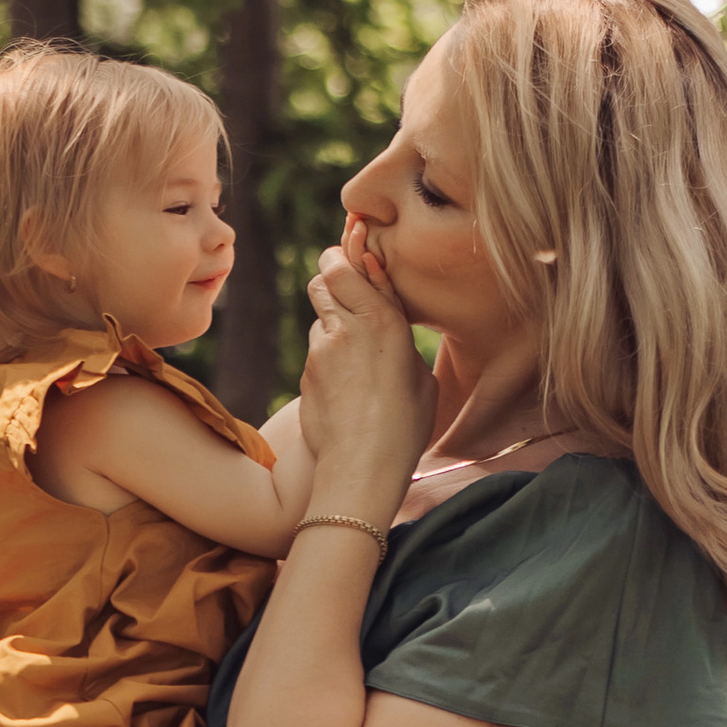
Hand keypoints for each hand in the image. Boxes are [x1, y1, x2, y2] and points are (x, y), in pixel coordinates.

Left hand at [298, 248, 434, 499]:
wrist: (362, 467)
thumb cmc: (405, 425)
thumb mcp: (420, 376)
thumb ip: (402, 339)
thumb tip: (390, 324)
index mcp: (381, 321)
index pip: (342, 265)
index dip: (344, 258)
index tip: (354, 260)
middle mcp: (345, 328)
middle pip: (321, 280)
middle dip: (333, 282)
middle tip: (351, 299)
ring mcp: (319, 352)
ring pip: (319, 318)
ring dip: (333, 325)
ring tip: (356, 356)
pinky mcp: (306, 375)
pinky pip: (315, 353)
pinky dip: (328, 359)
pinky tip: (347, 387)